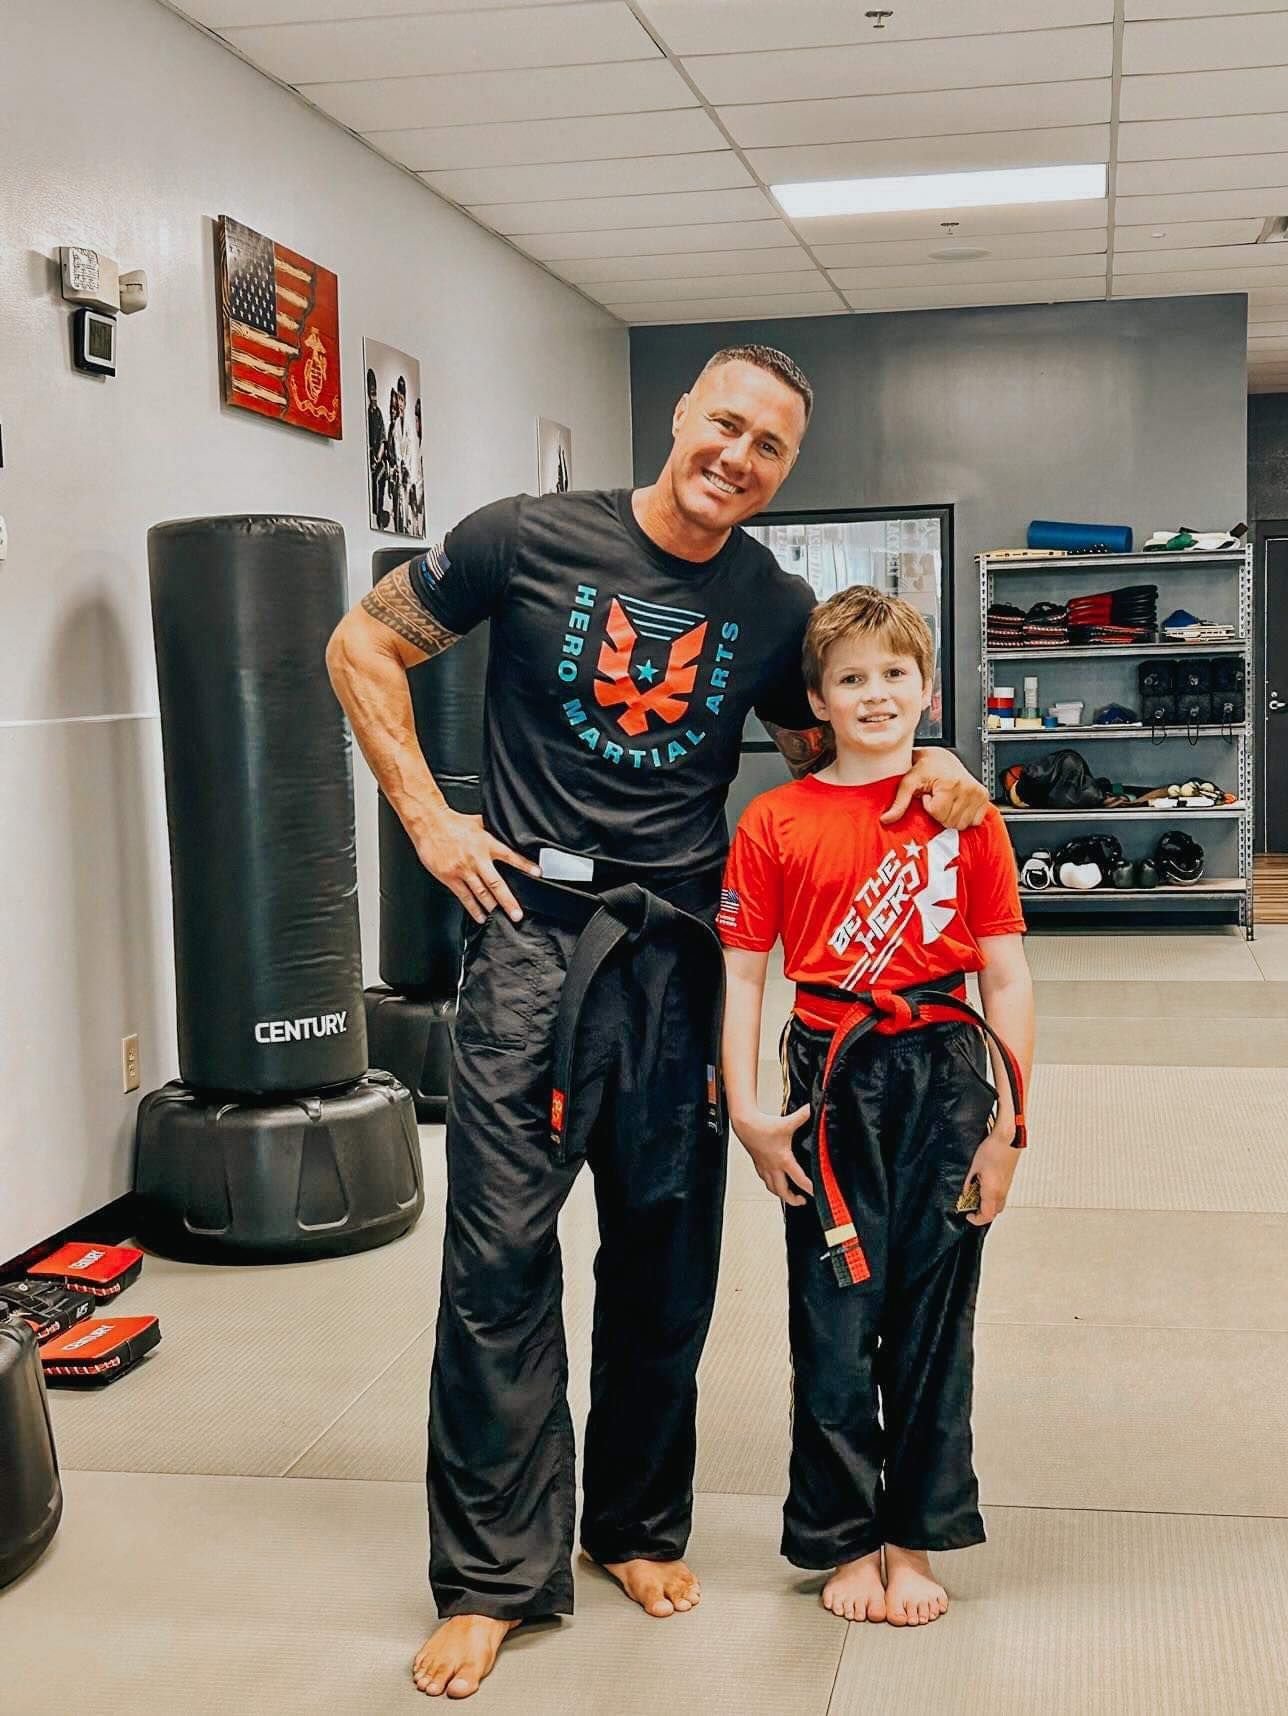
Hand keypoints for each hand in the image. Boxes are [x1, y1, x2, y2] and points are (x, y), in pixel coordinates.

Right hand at [413, 807, 538, 923]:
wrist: (429, 823)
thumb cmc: (452, 822)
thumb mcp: (478, 822)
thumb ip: (493, 830)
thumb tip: (508, 832)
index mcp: (486, 844)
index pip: (510, 856)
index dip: (524, 865)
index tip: (537, 874)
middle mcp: (476, 859)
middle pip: (496, 884)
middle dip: (508, 901)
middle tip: (516, 914)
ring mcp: (463, 870)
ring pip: (481, 893)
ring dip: (492, 907)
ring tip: (500, 917)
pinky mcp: (450, 877)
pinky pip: (464, 896)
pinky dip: (473, 908)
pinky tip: (480, 916)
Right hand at [731, 1103, 812, 1205]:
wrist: (744, 1125)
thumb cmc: (762, 1126)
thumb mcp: (786, 1123)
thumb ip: (801, 1117)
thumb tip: (810, 1110)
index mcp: (783, 1159)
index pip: (798, 1179)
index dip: (808, 1188)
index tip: (815, 1193)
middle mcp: (773, 1167)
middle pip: (783, 1191)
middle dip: (793, 1200)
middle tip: (802, 1201)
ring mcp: (765, 1167)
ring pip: (772, 1188)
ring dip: (781, 1195)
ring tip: (788, 1196)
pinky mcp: (758, 1165)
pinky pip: (765, 1180)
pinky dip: (771, 1185)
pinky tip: (774, 1183)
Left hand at [881, 749, 988, 828]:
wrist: (942, 757)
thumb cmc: (926, 765)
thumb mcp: (909, 780)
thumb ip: (899, 802)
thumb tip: (886, 819)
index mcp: (951, 783)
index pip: (939, 814)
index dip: (929, 807)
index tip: (928, 795)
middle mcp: (968, 788)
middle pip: (951, 822)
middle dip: (940, 813)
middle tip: (937, 797)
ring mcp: (978, 793)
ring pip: (962, 824)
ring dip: (951, 816)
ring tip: (945, 800)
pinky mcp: (984, 798)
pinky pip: (974, 821)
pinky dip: (964, 816)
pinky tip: (956, 803)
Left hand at [961, 1126, 1020, 1226]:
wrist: (1008, 1138)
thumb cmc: (993, 1149)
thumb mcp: (973, 1167)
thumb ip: (968, 1182)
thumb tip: (965, 1192)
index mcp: (992, 1191)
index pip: (986, 1216)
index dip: (976, 1219)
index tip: (968, 1215)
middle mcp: (1002, 1191)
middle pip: (994, 1213)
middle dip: (981, 1214)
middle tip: (970, 1207)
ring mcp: (1007, 1186)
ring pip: (998, 1205)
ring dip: (987, 1206)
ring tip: (975, 1196)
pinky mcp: (1008, 1181)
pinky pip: (1001, 1196)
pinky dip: (992, 1197)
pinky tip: (983, 1187)